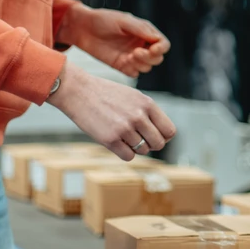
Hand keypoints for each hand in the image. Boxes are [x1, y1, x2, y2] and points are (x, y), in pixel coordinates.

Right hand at [48, 63, 176, 159]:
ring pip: (143, 150)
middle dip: (151, 145)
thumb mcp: (134, 97)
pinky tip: (117, 142)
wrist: (80, 91)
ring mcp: (124, 128)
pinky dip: (125, 153)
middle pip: (158, 144)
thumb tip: (164, 136)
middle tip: (140, 139)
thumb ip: (149, 113)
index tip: (155, 136)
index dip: (164, 137)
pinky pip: (128, 156)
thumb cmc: (107, 94)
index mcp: (147, 104)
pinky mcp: (110, 139)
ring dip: (136, 147)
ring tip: (124, 135)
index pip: (169, 131)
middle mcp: (138, 116)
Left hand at [59, 5, 168, 76]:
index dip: (161, 48)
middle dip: (150, 57)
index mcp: (145, 32)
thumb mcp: (123, 20)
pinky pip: (134, 73)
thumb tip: (157, 39)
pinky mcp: (121, 65)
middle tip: (136, 52)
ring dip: (141, 64)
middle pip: (157, 58)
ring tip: (129, 56)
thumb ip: (140, 29)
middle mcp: (141, 45)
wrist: (82, 28)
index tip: (153, 49)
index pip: (162, 44)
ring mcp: (131, 56)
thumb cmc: (103, 19)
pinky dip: (133, 70)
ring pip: (147, 67)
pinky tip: (123, 62)